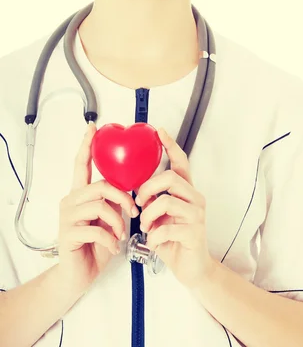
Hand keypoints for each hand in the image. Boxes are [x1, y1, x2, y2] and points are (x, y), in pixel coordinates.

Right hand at [56, 122, 139, 292]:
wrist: (78, 276)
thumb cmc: (95, 246)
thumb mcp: (109, 220)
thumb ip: (113, 202)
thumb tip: (130, 190)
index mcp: (80, 194)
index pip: (81, 164)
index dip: (87, 145)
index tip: (93, 127)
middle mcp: (70, 201)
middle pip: (101, 186)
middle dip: (123, 198)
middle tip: (134, 212)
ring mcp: (67, 217)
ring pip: (100, 206)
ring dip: (118, 222)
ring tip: (121, 234)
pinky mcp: (68, 233)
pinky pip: (97, 228)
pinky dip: (111, 239)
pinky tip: (113, 246)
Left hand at [135, 128, 214, 289]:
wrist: (193, 269)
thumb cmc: (174, 240)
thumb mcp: (161, 217)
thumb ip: (154, 200)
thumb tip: (138, 190)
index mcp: (187, 192)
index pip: (181, 162)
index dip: (171, 146)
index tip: (160, 131)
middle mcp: (195, 199)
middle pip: (170, 178)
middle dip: (148, 188)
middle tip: (138, 203)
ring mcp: (197, 215)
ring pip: (166, 201)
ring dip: (148, 215)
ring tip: (146, 227)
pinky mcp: (194, 233)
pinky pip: (167, 227)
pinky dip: (154, 236)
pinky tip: (154, 242)